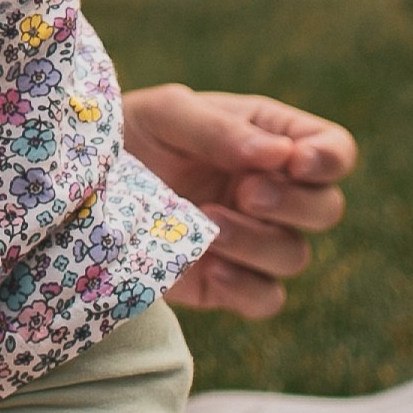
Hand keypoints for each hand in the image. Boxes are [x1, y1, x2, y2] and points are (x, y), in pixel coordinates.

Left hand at [122, 84, 355, 319]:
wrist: (80, 186)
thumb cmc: (129, 135)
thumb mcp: (165, 113)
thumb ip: (219, 129)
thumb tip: (279, 156)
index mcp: (272, 142)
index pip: (332, 151)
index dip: (328, 159)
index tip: (295, 162)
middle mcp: (271, 193)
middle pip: (325, 210)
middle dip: (293, 203)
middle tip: (245, 191)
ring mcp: (248, 241)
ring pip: (295, 256)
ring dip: (260, 242)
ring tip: (209, 222)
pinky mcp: (220, 282)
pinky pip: (264, 299)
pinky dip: (248, 290)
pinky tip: (213, 269)